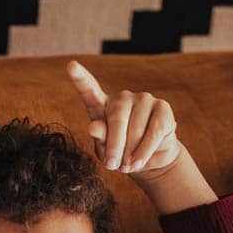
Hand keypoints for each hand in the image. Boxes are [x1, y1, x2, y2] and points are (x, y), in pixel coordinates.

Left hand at [66, 61, 215, 212]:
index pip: (89, 90)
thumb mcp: (105, 150)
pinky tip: (140, 161)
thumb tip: (92, 127)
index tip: (71, 66)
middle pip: (116, 119)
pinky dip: (145, 151)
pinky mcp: (162, 107)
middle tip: (113, 166)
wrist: (149, 161)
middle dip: (115, 147)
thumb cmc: (120, 154)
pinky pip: (154, 132)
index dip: (80, 78)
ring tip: (128, 164)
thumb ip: (100, 138)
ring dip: (131, 153)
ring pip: (136, 129)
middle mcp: (122, 98)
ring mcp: (143, 99)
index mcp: (101, 105)